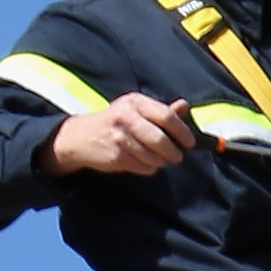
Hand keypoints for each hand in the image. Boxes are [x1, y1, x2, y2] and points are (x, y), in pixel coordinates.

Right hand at [40, 94, 194, 176]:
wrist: (80, 137)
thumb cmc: (116, 122)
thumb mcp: (136, 110)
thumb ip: (161, 110)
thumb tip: (184, 105)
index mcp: (135, 102)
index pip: (166, 116)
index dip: (182, 131)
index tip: (190, 143)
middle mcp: (125, 117)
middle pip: (160, 139)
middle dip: (173, 152)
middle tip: (177, 157)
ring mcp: (119, 137)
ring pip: (153, 156)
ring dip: (161, 162)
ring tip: (159, 159)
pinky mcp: (115, 155)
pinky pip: (143, 167)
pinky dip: (149, 168)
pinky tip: (143, 162)